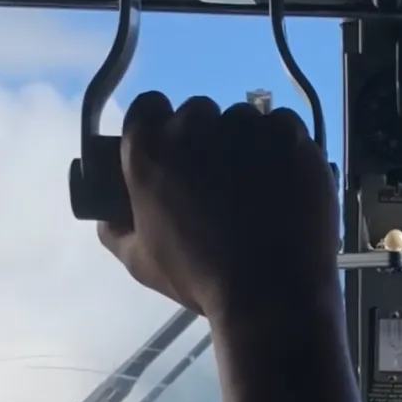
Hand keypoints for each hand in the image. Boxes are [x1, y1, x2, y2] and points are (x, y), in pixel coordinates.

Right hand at [97, 92, 340, 319]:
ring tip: (256, 185)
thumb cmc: (200, 278)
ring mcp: (248, 128)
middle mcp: (196, 127)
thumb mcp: (139, 260)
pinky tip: (283, 180)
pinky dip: (282, 146)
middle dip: (205, 138)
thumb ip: (116, 228)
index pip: (148, 107)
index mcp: (150, 149)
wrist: (272, 293)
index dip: (160, 127)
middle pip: (198, 113)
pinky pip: (283, 126)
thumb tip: (110, 213)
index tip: (174, 150)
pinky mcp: (291, 137)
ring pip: (243, 119)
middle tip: (218, 178)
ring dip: (246, 142)